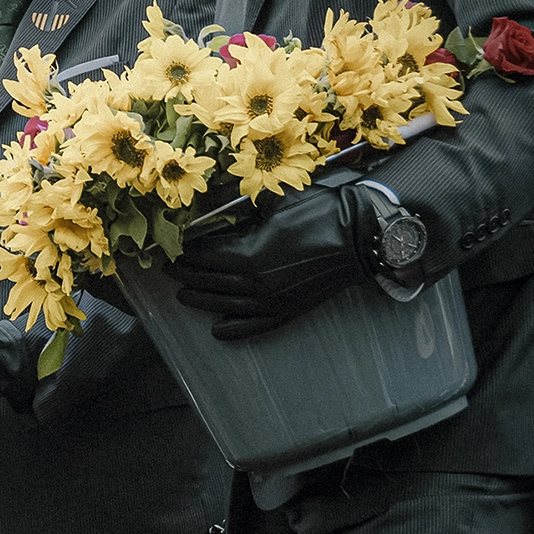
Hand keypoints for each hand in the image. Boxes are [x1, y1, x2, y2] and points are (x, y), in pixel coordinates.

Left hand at [167, 185, 373, 339]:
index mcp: (248, 254)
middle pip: (208, 282)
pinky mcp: (287, 311)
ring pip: (224, 305)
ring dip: (200, 300)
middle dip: (186, 275)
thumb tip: (219, 210)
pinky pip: (253, 327)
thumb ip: (243, 211)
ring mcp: (271, 301)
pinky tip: (216, 329)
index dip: (185, 253)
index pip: (204, 257)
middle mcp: (255, 283)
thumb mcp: (275, 203)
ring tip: (184, 294)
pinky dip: (232, 330)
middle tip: (170, 269)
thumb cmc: (321, 213)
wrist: (364, 236)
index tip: (173, 248)